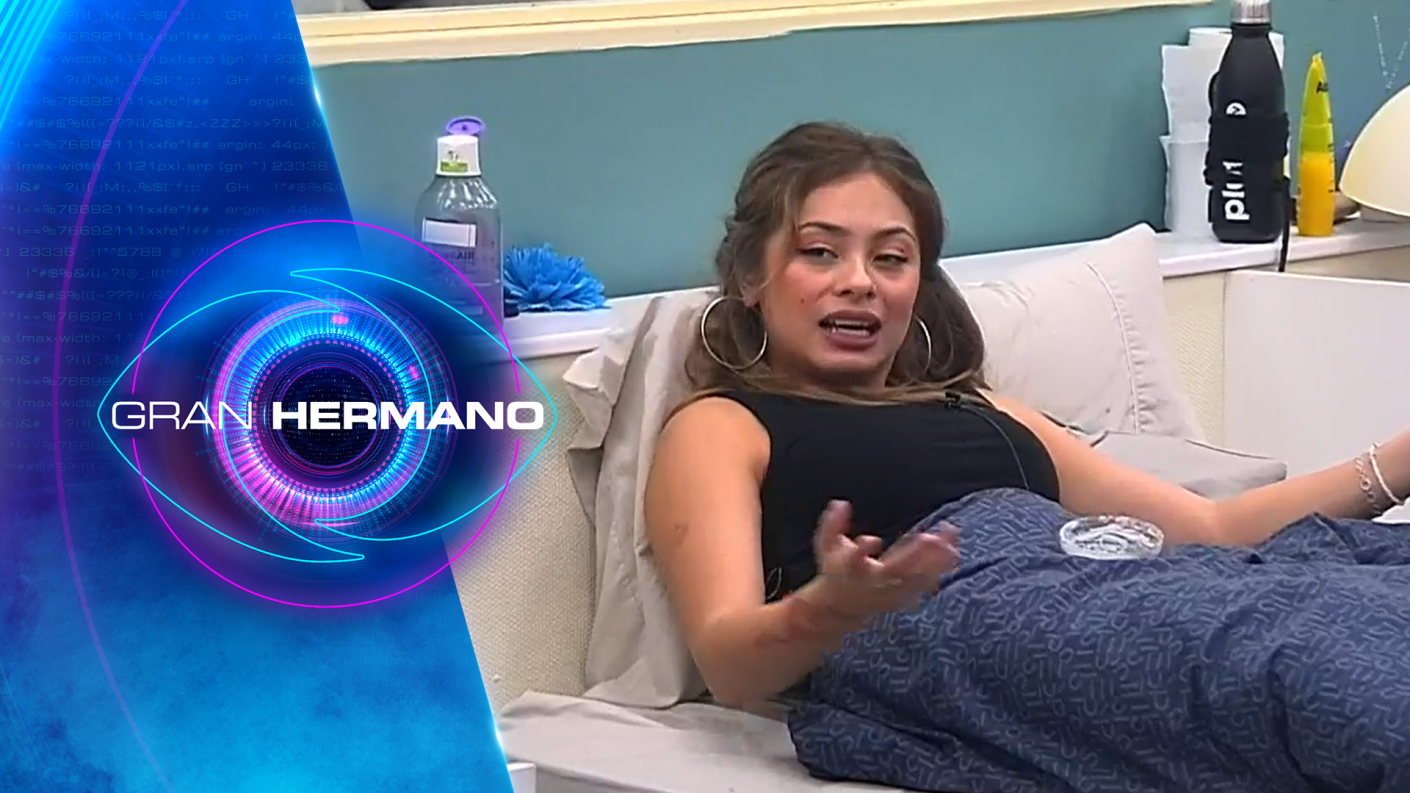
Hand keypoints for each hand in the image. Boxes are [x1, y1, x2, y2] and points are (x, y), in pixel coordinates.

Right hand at [777, 501, 958, 646]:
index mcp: (853, 568)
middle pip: (896, 570)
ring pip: (915, 579)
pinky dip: (938, 572)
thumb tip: (841, 502)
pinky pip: (923, 585)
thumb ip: (832, 524)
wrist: (841, 608)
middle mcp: (873, 582)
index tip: (873, 541)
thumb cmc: (835, 570)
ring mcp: (889, 592)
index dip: (862, 551)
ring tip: (952, 543)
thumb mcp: (826, 546)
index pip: (855, 560)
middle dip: (914, 556)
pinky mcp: (901, 597)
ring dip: (934, 563)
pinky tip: (953, 555)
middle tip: (932, 538)